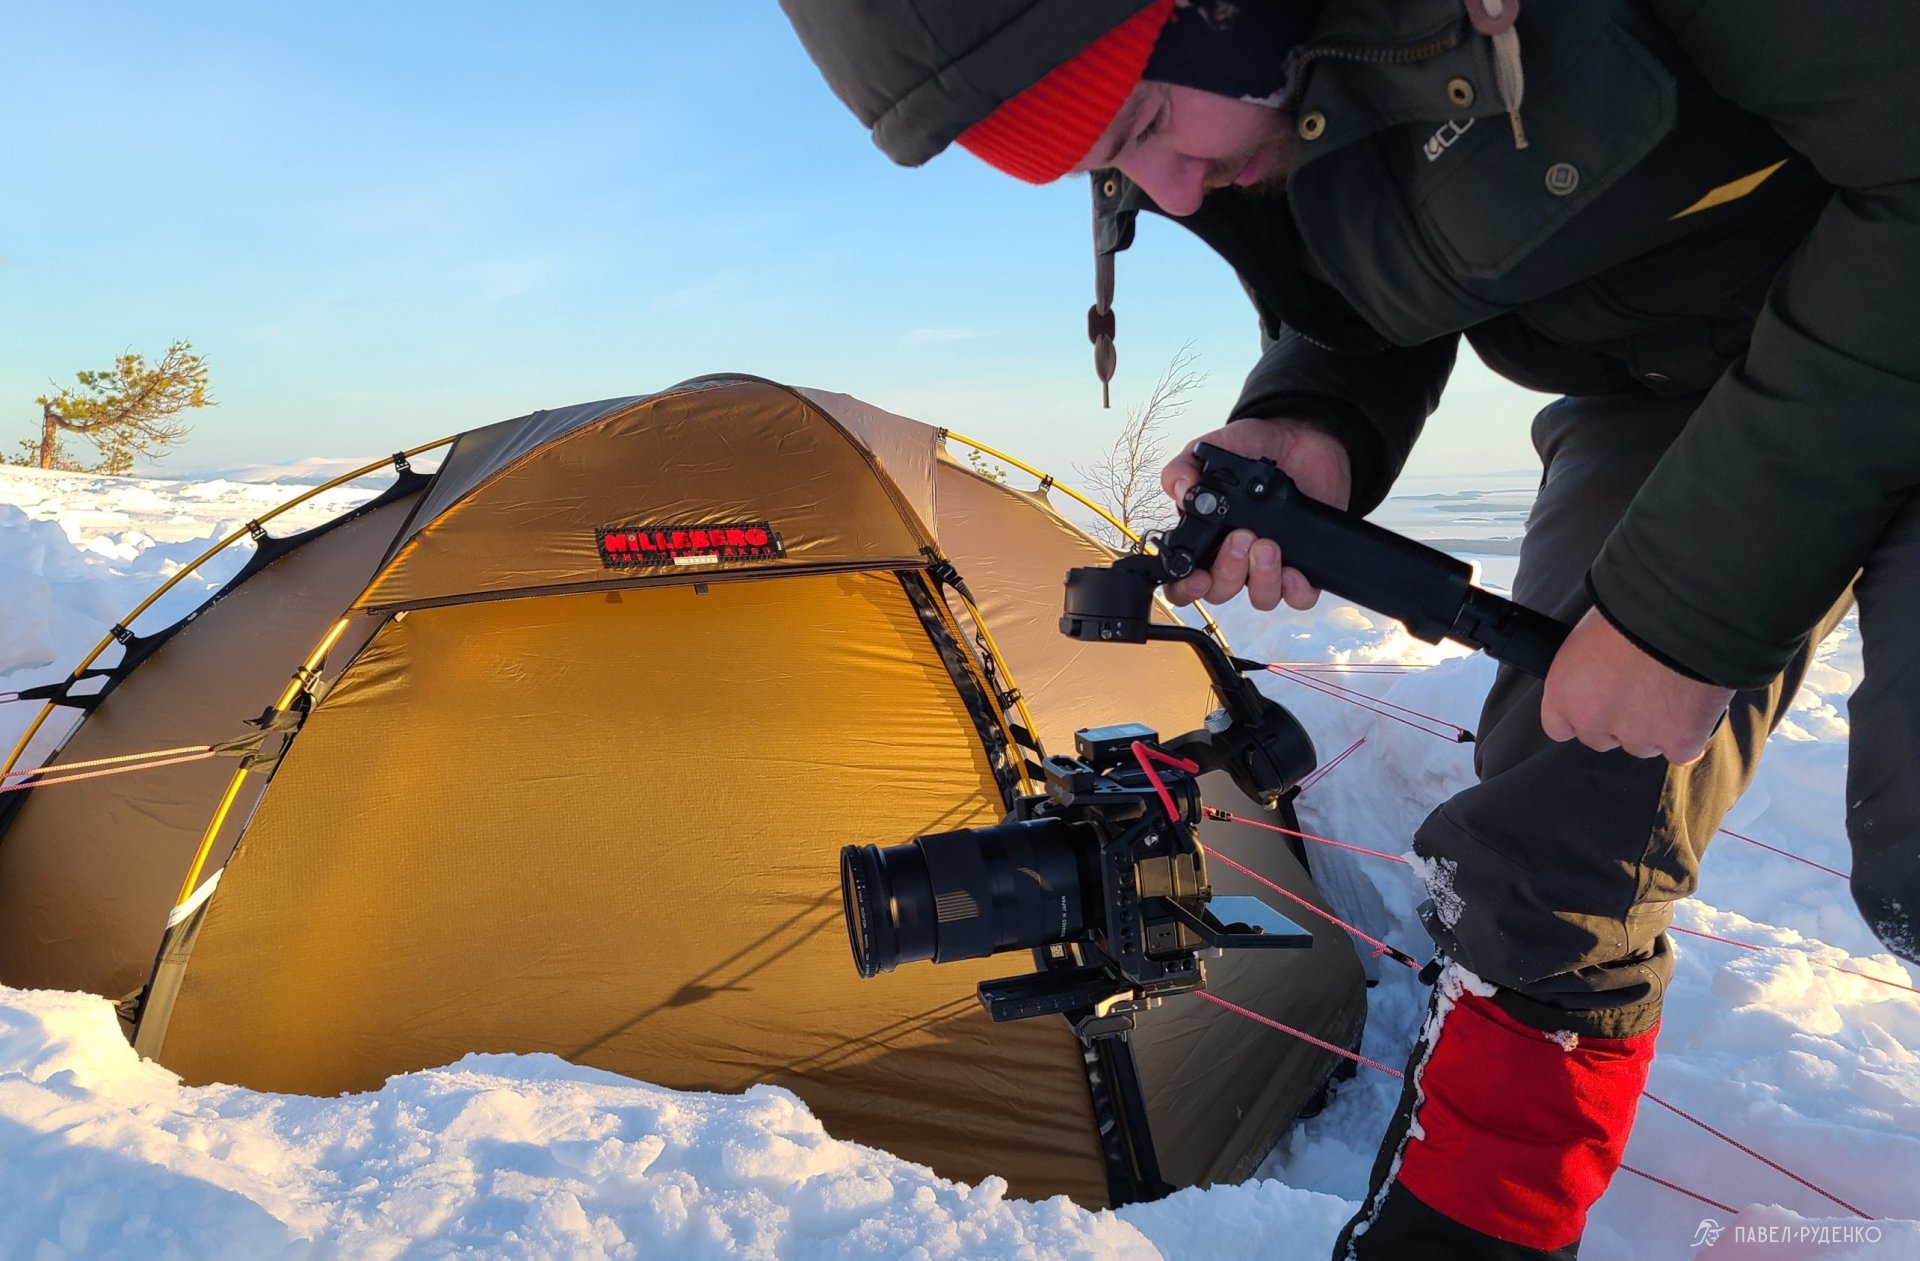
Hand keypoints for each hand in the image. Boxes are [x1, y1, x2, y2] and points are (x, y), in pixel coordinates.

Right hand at [1159, 417, 1352, 610]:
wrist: (1300, 437)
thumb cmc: (1253, 449)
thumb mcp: (1211, 450)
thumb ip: (1185, 467)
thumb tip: (1180, 489)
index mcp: (1205, 538)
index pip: (1185, 581)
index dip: (1186, 589)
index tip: (1197, 577)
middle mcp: (1235, 558)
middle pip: (1222, 591)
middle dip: (1228, 572)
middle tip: (1240, 538)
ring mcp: (1269, 564)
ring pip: (1261, 597)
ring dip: (1261, 579)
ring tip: (1267, 544)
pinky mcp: (1304, 564)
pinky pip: (1299, 597)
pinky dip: (1296, 591)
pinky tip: (1294, 570)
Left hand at [1540, 608, 1734, 764]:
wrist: (1683, 613)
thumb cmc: (1633, 609)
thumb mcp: (1588, 635)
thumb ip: (1587, 669)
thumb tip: (1599, 674)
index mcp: (1563, 693)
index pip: (1559, 726)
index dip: (1581, 715)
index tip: (1597, 703)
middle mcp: (1593, 721)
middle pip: (1602, 738)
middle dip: (1619, 722)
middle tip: (1641, 690)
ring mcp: (1637, 736)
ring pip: (1644, 745)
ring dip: (1655, 727)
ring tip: (1671, 689)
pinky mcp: (1678, 742)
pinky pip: (1682, 750)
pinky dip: (1690, 732)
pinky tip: (1694, 704)